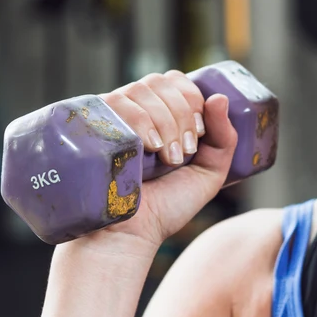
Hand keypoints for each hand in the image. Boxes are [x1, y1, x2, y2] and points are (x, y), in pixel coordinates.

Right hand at [89, 71, 239, 250]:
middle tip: (183, 152)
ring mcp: (111, 117)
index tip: (199, 133)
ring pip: (140, 89)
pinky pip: (116, 102)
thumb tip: (220, 97)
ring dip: (163, 120)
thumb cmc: (165, 207)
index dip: (191, 98)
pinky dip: (140, 120)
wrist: (129, 235)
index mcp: (158, 115)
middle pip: (159, 81)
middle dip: (180, 113)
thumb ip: (223, 138)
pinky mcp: (92, 126)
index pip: (175, 81)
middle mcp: (133, 110)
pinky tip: (148, 147)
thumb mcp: (207, 173)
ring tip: (166, 157)